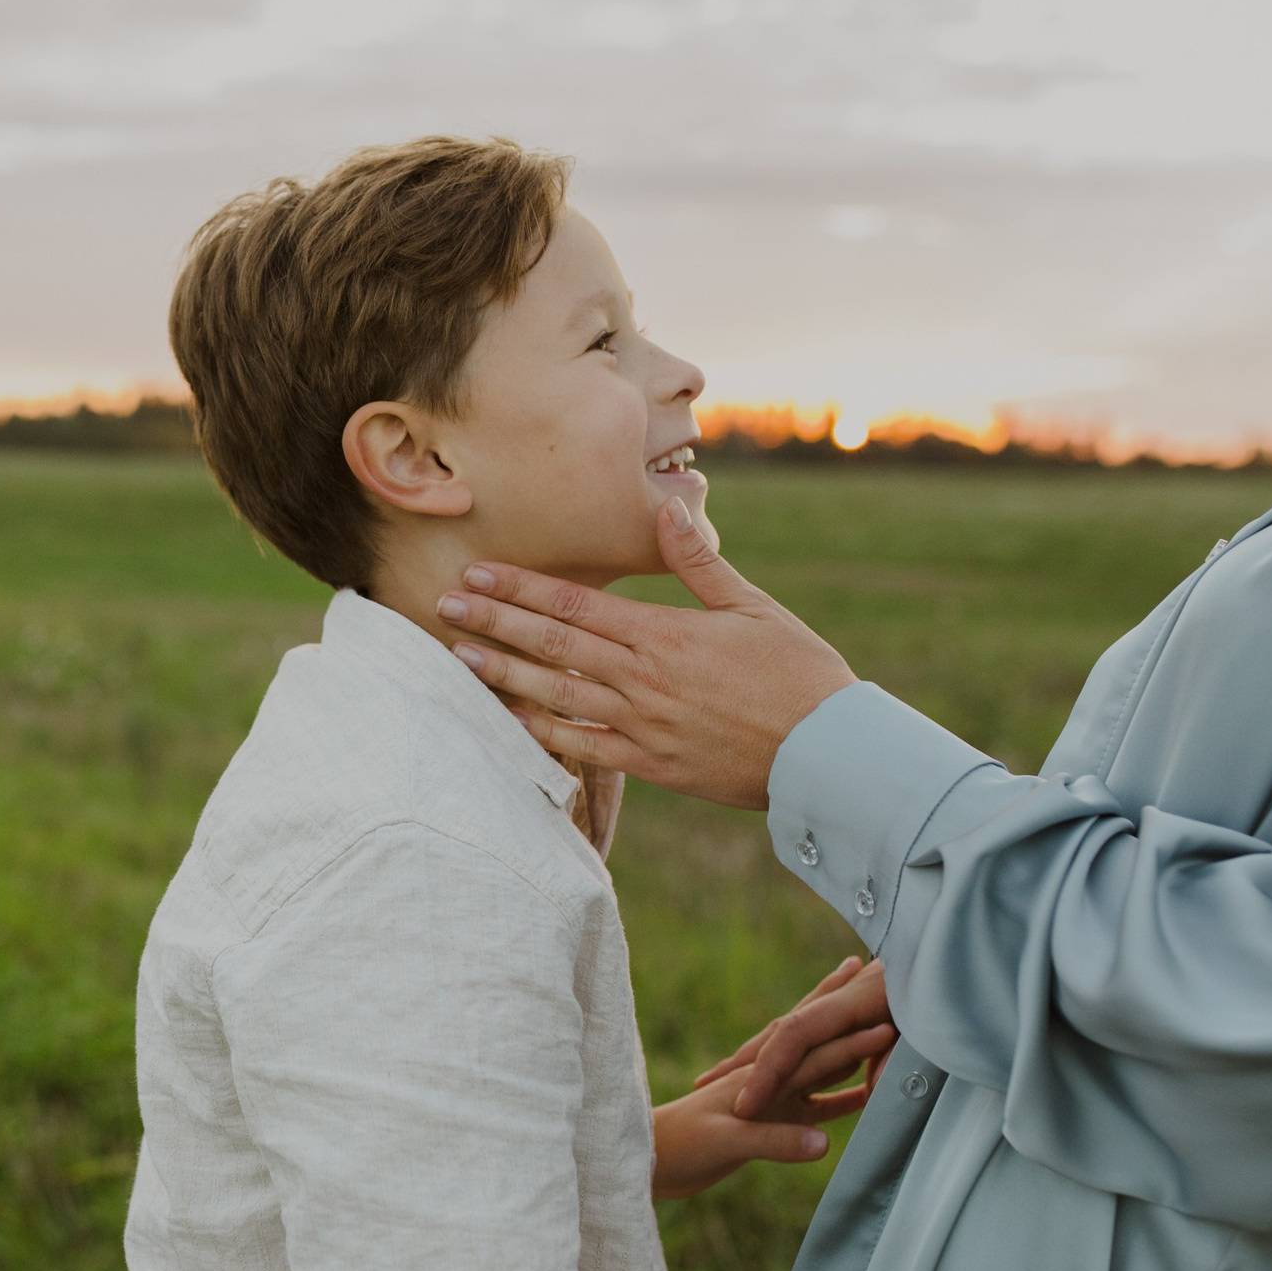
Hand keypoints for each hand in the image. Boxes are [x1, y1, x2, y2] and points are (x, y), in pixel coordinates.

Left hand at [436, 497, 856, 808]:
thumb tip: (665, 506)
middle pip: (552, 644)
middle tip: (443, 604)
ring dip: (502, 673)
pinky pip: (584, 747)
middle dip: (493, 620)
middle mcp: (643, 678)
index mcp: (664, 635)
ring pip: (556, 695)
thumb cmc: (798, 673)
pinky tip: (506, 719)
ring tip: (458, 654)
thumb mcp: (753, 606)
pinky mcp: (650, 765)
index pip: (575, 604)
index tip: (479, 573)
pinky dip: (542, 733)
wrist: (829, 753)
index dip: (521, 587)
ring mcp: (642, 725)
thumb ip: (698, 563)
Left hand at [652, 959, 894, 1198]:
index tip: (885, 1027)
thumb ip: (775, 1140)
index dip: (850, 1040)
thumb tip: (824, 1144)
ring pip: (817, 1062)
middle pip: (812, 1036)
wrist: (651, 1165)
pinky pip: (816, 1102)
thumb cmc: (680, 1149)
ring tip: (878, 1014)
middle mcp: (770, 1078)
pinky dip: (842, 1095)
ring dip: (845, 1040)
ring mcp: (775, 1097)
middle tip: (864, 964)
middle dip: (835, 1004)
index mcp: (759, 1077)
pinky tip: (869, 1093)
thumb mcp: (726, 1143)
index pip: (807, 1048)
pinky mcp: (775, 1121)